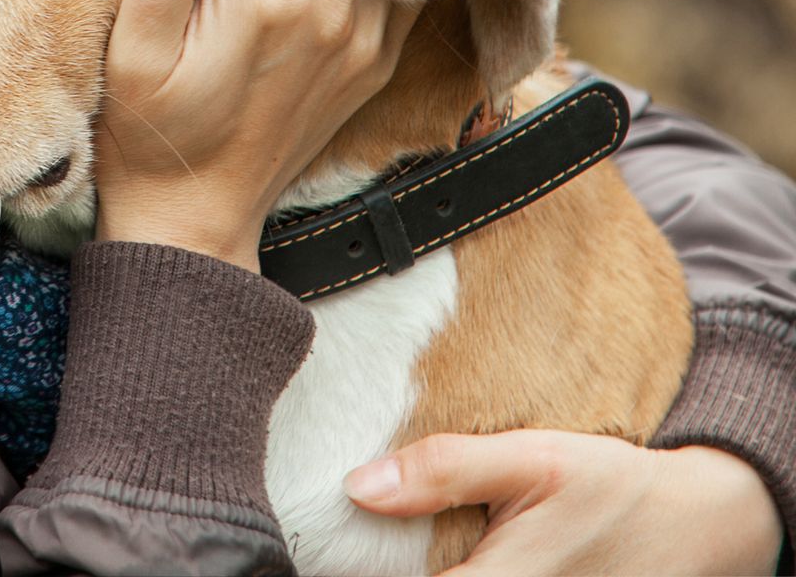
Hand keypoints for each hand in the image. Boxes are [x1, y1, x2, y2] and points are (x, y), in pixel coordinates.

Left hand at [343, 430, 784, 575]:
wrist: (697, 525)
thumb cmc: (611, 488)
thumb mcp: (532, 459)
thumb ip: (446, 470)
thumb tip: (358, 486)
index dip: (357, 566)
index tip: (328, 543)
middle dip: (386, 564)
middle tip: (360, 536)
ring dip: (419, 568)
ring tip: (392, 543)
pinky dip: (454, 571)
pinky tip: (447, 553)